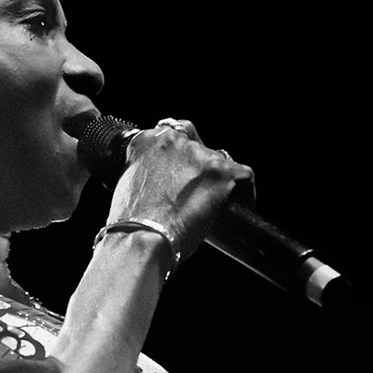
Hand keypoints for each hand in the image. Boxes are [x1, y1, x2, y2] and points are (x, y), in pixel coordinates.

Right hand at [104, 118, 251, 263]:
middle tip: (196, 193)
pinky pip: (244, 175)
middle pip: (199, 148)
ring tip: (213, 205)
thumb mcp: (127, 185)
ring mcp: (200, 155)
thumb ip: (144, 173)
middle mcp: (174, 141)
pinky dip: (245, 191)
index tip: (183, 171)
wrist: (142, 237)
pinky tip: (240, 205)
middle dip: (200, 169)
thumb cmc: (131, 222)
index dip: (181, 156)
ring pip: (221, 162)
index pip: (173, 135)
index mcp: (147, 141)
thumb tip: (159, 183)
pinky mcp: (222, 172)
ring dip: (218, 181)